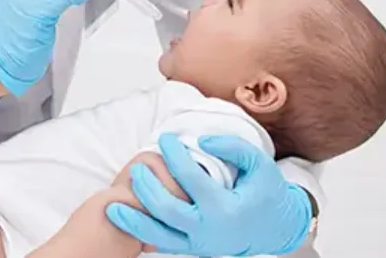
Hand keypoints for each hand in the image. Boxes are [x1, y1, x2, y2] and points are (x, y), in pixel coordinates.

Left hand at [104, 133, 311, 255]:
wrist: (274, 228)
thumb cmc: (265, 192)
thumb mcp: (259, 164)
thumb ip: (233, 147)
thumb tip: (201, 140)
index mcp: (225, 208)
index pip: (192, 179)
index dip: (175, 156)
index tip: (164, 139)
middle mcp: (209, 229)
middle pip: (168, 211)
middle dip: (147, 189)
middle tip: (136, 168)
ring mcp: (199, 244)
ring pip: (158, 235)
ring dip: (134, 221)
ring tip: (112, 204)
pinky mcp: (192, 250)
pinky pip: (162, 244)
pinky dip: (142, 234)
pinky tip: (125, 220)